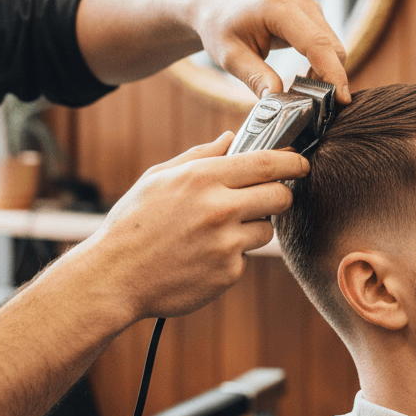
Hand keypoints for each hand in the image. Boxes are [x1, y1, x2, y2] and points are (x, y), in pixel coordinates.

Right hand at [84, 132, 304, 319]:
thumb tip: (231, 138)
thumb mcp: (159, 177)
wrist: (114, 276)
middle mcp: (219, 208)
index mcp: (202, 177)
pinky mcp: (228, 274)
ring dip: (253, 227)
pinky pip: (246, 257)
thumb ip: (201, 155)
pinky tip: (203, 254)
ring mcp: (226, 244)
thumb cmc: (134, 223)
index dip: (291, 160)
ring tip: (218, 230)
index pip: (266, 162)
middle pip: (280, 196)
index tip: (300, 162)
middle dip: (280, 194)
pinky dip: (232, 255)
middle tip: (268, 196)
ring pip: (266, 229)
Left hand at [189, 0, 349, 102]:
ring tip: (307, 97)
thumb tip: (278, 104)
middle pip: (331, 46)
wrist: (215, 3)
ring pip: (332, 45)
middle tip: (321, 110)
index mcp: (279, 7)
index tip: (342, 99)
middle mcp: (300, 1)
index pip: (317, 44)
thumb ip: (256, 78)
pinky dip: (322, 63)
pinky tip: (306, 81)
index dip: (333, 73)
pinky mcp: (310, 12)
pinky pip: (325, 42)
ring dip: (327, 72)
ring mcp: (307, 4)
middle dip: (332, 79)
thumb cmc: (218, 26)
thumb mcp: (230, 57)